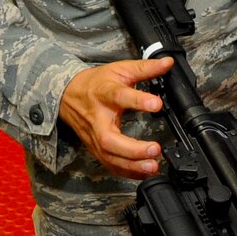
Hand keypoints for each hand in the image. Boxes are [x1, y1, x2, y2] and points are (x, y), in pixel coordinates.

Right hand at [59, 55, 173, 179]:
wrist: (68, 94)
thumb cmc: (96, 83)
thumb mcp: (120, 69)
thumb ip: (145, 68)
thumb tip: (168, 63)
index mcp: (104, 93)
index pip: (119, 96)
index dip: (138, 100)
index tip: (156, 104)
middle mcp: (97, 119)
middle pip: (109, 139)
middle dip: (133, 149)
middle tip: (155, 149)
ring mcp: (94, 137)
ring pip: (109, 156)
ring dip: (131, 165)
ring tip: (153, 165)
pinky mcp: (95, 148)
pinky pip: (110, 164)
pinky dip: (126, 171)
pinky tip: (142, 172)